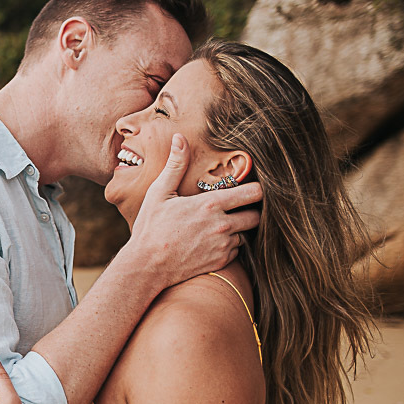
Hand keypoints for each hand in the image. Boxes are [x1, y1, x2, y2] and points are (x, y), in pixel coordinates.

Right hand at [126, 134, 262, 288]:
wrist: (147, 266)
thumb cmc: (150, 227)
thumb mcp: (159, 193)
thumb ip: (175, 165)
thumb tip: (179, 138)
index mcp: (210, 204)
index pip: (253, 193)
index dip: (255, 189)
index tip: (248, 187)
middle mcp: (222, 225)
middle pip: (256, 215)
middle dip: (250, 210)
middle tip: (237, 208)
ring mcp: (223, 245)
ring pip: (246, 234)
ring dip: (238, 229)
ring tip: (220, 225)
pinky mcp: (221, 261)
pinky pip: (237, 251)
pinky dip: (229, 245)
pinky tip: (212, 241)